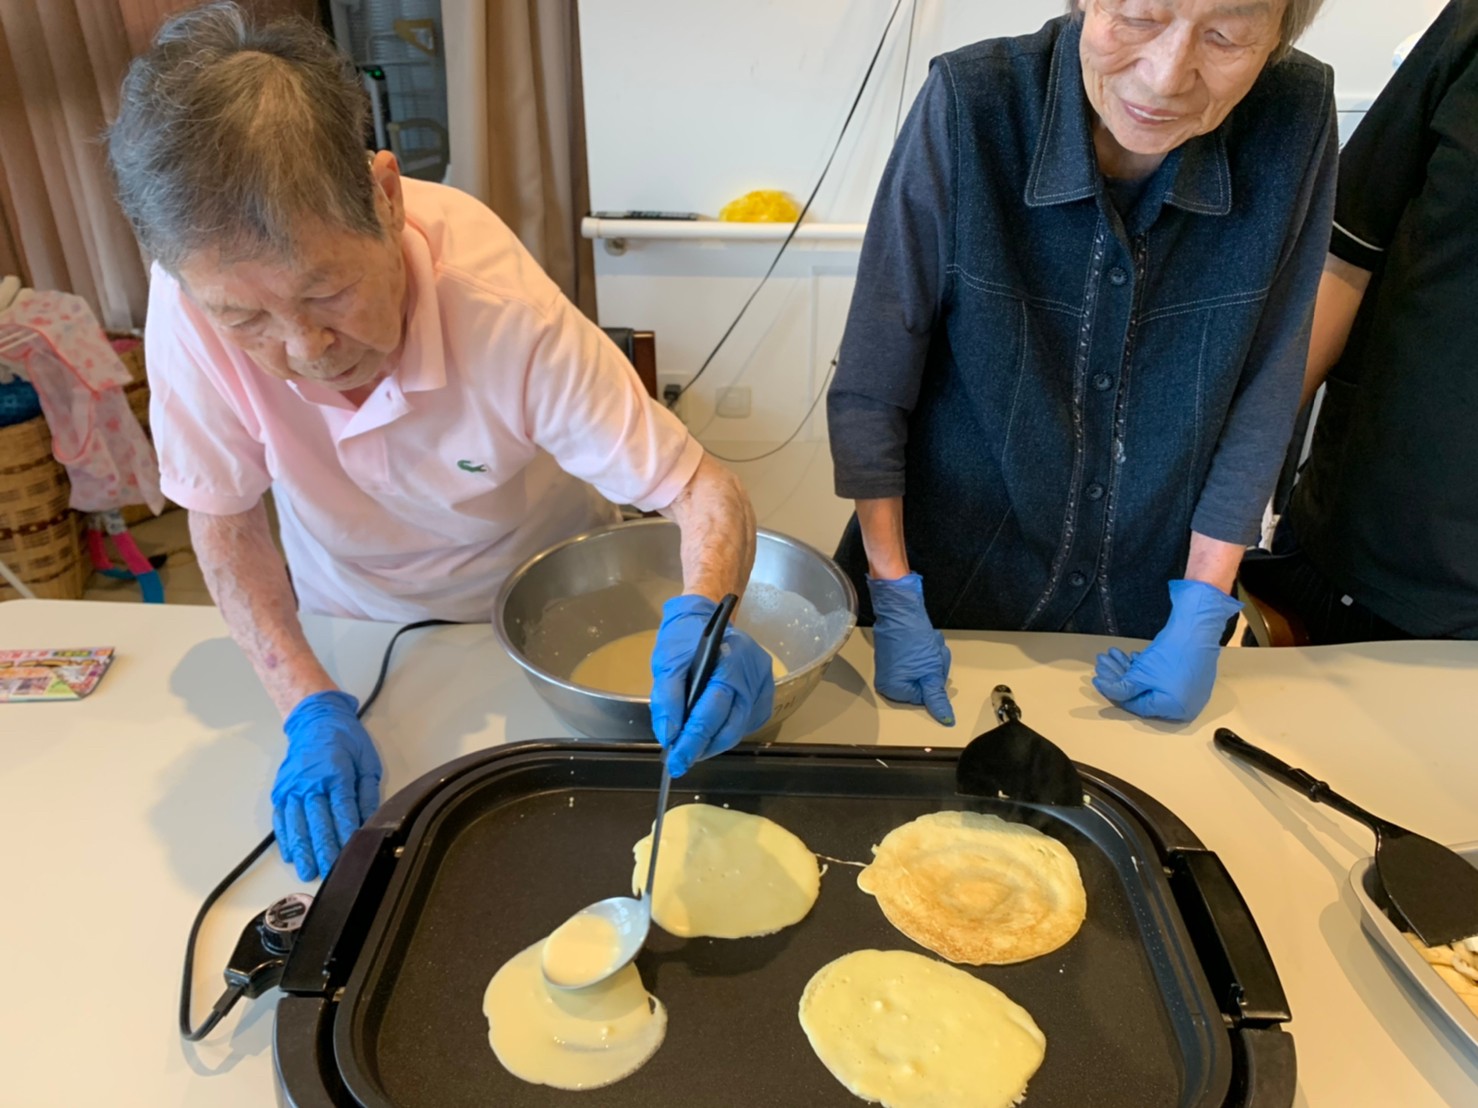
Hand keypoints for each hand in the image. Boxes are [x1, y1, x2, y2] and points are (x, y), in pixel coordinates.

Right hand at [272, 690, 381, 880]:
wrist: (315, 719)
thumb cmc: (345, 739)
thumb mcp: (367, 761)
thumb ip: (368, 793)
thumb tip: (371, 820)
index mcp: (336, 773)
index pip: (342, 811)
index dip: (346, 835)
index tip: (351, 855)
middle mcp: (311, 782)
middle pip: (317, 822)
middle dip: (323, 849)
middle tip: (328, 871)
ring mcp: (293, 787)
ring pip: (296, 824)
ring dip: (302, 849)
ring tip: (307, 870)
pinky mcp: (281, 790)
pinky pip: (281, 817)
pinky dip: (285, 837)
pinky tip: (290, 853)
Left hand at [650, 595, 775, 776]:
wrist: (704, 615)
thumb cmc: (683, 638)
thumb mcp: (666, 663)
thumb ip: (667, 700)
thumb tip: (669, 736)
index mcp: (728, 663)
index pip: (711, 713)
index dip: (693, 742)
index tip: (677, 762)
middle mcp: (751, 674)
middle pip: (732, 726)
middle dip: (705, 747)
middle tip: (683, 760)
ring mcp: (763, 681)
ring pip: (741, 726)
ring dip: (716, 741)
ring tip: (694, 745)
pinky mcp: (765, 688)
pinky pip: (749, 719)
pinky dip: (729, 729)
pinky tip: (712, 729)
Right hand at [867, 573, 953, 725]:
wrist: (901, 609)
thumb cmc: (913, 639)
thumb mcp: (931, 671)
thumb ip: (937, 698)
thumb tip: (946, 720)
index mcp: (892, 690)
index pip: (924, 697)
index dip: (933, 680)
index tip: (932, 666)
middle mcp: (887, 681)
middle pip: (923, 684)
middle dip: (933, 668)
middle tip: (931, 654)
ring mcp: (890, 666)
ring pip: (923, 670)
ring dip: (931, 658)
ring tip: (927, 644)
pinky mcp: (894, 653)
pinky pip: (917, 660)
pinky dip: (924, 651)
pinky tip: (922, 640)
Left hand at [1092, 579, 1242, 720]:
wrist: (1197, 628)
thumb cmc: (1171, 655)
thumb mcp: (1140, 675)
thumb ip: (1122, 689)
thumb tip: (1106, 691)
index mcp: (1175, 710)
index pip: (1137, 705)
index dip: (1114, 692)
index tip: (1098, 680)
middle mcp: (1185, 705)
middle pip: (1143, 693)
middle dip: (1120, 677)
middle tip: (1103, 663)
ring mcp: (1190, 691)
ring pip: (1151, 683)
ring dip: (1131, 670)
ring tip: (1114, 655)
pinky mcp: (1191, 677)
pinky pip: (1163, 679)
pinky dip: (1147, 670)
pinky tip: (1133, 657)